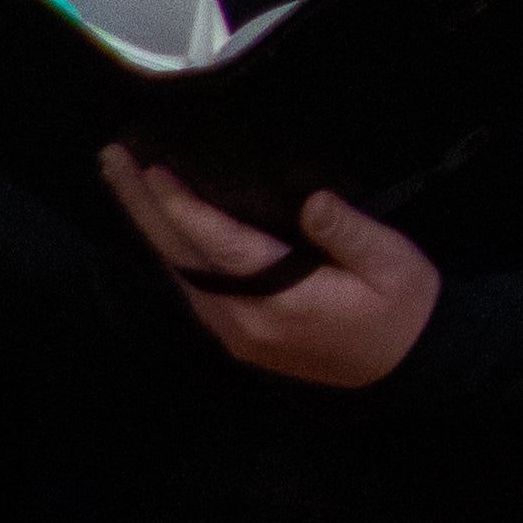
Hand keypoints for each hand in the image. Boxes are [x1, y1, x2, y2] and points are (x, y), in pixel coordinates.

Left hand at [99, 149, 441, 386]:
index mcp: (283, 301)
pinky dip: (171, 251)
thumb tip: (311, 199)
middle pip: (180, 259)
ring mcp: (236, 333)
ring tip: (125, 181)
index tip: (152, 169)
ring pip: (178, 275)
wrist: (409, 364)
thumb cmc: (404, 307)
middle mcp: (244, 321)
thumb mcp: (392, 262)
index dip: (182, 208)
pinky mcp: (239, 336)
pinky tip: (161, 226)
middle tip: (113, 158)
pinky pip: (192, 288)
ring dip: (150, 227)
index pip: (219, 248)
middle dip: (144, 207)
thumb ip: (348, 232)